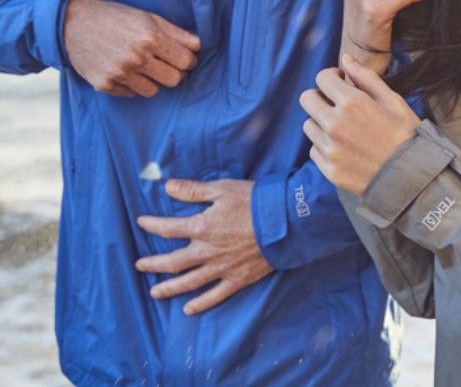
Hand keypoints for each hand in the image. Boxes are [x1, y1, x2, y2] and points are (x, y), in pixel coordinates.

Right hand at [63, 0, 200, 96]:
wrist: (73, 23)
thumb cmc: (116, 17)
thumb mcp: (149, 18)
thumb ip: (177, 33)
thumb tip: (201, 45)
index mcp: (150, 38)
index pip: (185, 61)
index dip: (189, 60)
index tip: (185, 57)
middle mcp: (136, 57)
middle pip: (174, 80)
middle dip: (176, 72)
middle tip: (168, 64)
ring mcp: (119, 73)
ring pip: (154, 91)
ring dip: (154, 80)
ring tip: (146, 66)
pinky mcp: (104, 85)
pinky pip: (131, 94)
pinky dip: (133, 85)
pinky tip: (127, 70)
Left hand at [136, 178, 272, 315]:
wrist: (285, 222)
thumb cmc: (254, 201)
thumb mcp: (223, 189)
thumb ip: (194, 190)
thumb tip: (167, 187)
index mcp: (202, 227)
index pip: (169, 228)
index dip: (152, 225)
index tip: (141, 222)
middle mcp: (207, 252)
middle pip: (173, 262)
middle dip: (153, 264)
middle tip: (139, 265)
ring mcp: (221, 268)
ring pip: (189, 283)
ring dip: (169, 288)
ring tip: (155, 292)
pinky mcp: (237, 279)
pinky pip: (215, 296)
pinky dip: (200, 304)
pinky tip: (188, 309)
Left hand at [301, 54, 419, 194]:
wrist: (412, 178)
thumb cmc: (407, 135)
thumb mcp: (393, 100)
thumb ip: (366, 77)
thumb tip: (346, 59)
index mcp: (352, 102)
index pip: (322, 78)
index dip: (331, 76)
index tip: (340, 82)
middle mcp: (335, 124)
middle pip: (307, 99)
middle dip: (320, 96)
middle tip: (335, 103)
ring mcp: (330, 148)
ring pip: (308, 125)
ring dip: (321, 122)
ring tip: (343, 128)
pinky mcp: (329, 169)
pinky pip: (314, 149)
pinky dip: (324, 145)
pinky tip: (344, 147)